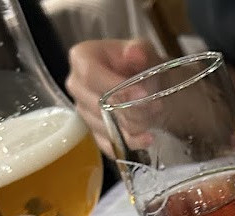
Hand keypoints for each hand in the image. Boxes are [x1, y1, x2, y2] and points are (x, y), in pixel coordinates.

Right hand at [66, 39, 161, 154]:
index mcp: (81, 58)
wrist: (147, 88)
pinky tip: (148, 138)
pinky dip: (132, 143)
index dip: (116, 87)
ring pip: (109, 127)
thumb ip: (140, 51)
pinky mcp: (94, 135)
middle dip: (132, 108)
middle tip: (158, 105)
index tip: (143, 94)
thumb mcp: (144, 52)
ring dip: (137, 125)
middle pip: (100, 105)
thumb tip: (135, 52)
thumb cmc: (141, 65)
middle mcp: (76, 86)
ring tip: (156, 115)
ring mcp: (84, 113)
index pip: (91, 75)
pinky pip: (110, 145)